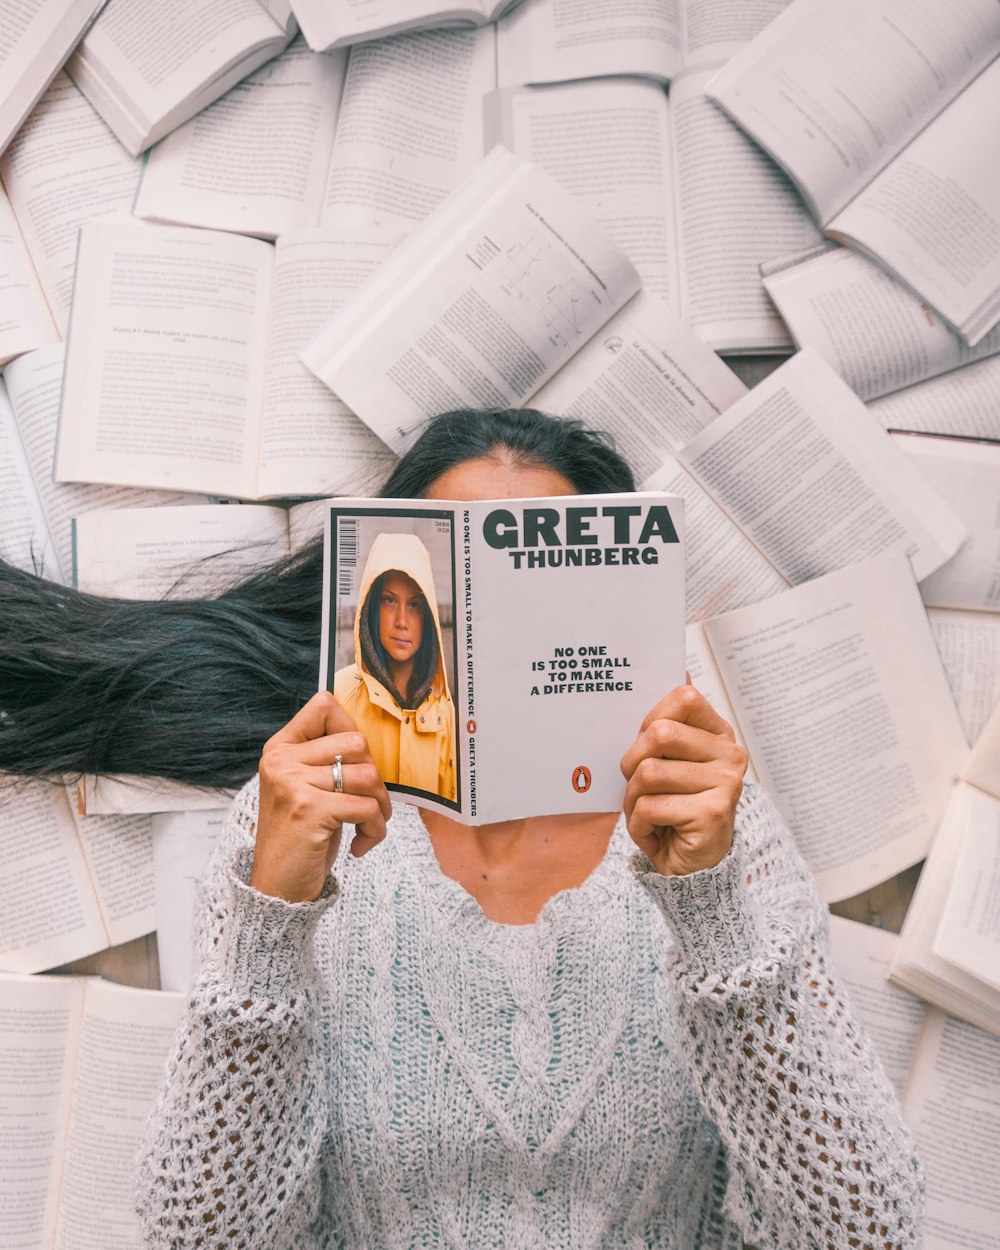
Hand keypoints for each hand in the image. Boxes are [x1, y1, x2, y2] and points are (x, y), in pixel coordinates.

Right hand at [251, 690, 391, 902]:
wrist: (278, 888)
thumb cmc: (303, 836)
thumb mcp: (307, 789)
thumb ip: (326, 759)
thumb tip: (363, 735)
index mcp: (280, 749)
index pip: (323, 705)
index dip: (350, 727)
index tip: (352, 762)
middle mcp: (282, 761)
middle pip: (357, 742)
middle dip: (375, 777)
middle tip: (367, 806)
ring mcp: (293, 784)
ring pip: (368, 776)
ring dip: (380, 807)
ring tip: (366, 826)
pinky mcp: (309, 810)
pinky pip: (367, 807)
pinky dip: (375, 829)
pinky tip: (360, 845)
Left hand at [619, 685, 747, 876]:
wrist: (690, 867)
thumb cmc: (672, 806)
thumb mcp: (667, 762)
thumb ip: (668, 724)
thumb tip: (679, 669)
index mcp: (719, 735)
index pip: (684, 698)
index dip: (651, 718)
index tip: (646, 742)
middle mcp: (730, 756)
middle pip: (660, 733)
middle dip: (632, 762)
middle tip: (636, 784)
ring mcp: (725, 784)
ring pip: (649, 774)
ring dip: (632, 799)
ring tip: (645, 813)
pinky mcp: (713, 813)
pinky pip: (651, 807)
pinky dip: (639, 824)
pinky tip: (655, 832)